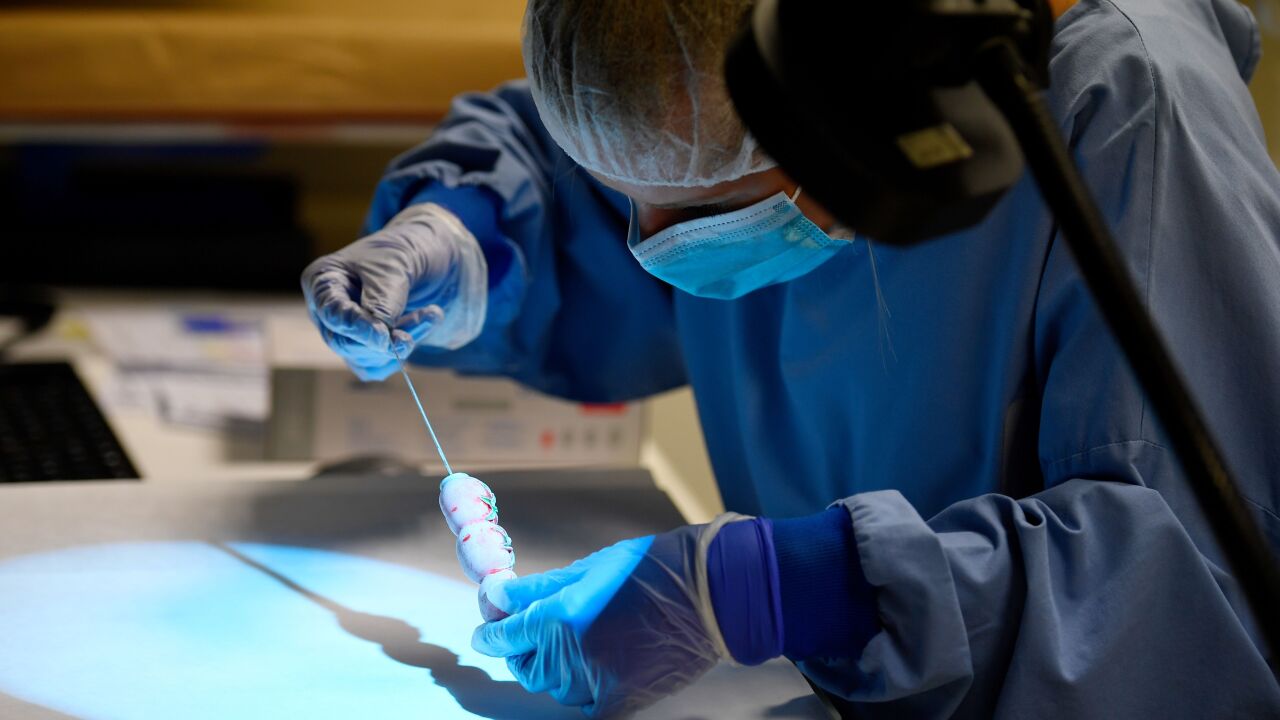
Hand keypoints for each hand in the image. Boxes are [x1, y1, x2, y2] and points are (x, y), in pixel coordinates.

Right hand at [301, 203, 487, 380]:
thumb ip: (383, 301)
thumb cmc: (401, 251)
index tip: (385, 335)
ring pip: (363, 358)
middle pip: (344, 342)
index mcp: (323, 281)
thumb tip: (380, 338)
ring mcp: (343, 332)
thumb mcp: (393, 267)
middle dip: (386, 338)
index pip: (332, 313)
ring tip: (433, 314)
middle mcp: (326, 311)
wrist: (423, 252)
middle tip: (428, 317)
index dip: (358, 327)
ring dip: (402, 343)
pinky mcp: (364, 348)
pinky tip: (425, 325)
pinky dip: (403, 354)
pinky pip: (377, 366)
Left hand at [471, 526, 723, 717]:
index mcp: (556, 619)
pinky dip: (584, 690)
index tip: (490, 626)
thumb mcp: (586, 568)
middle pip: (524, 666)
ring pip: (554, 687)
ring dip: (554, 667)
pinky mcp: (620, 702)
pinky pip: (586, 706)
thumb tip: (497, 598)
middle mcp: (569, 658)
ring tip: (577, 640)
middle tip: (533, 629)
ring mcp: (595, 685)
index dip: (491, 631)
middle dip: (522, 648)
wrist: (707, 593)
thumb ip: (537, 590)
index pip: (500, 637)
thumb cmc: (649, 570)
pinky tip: (596, 667)